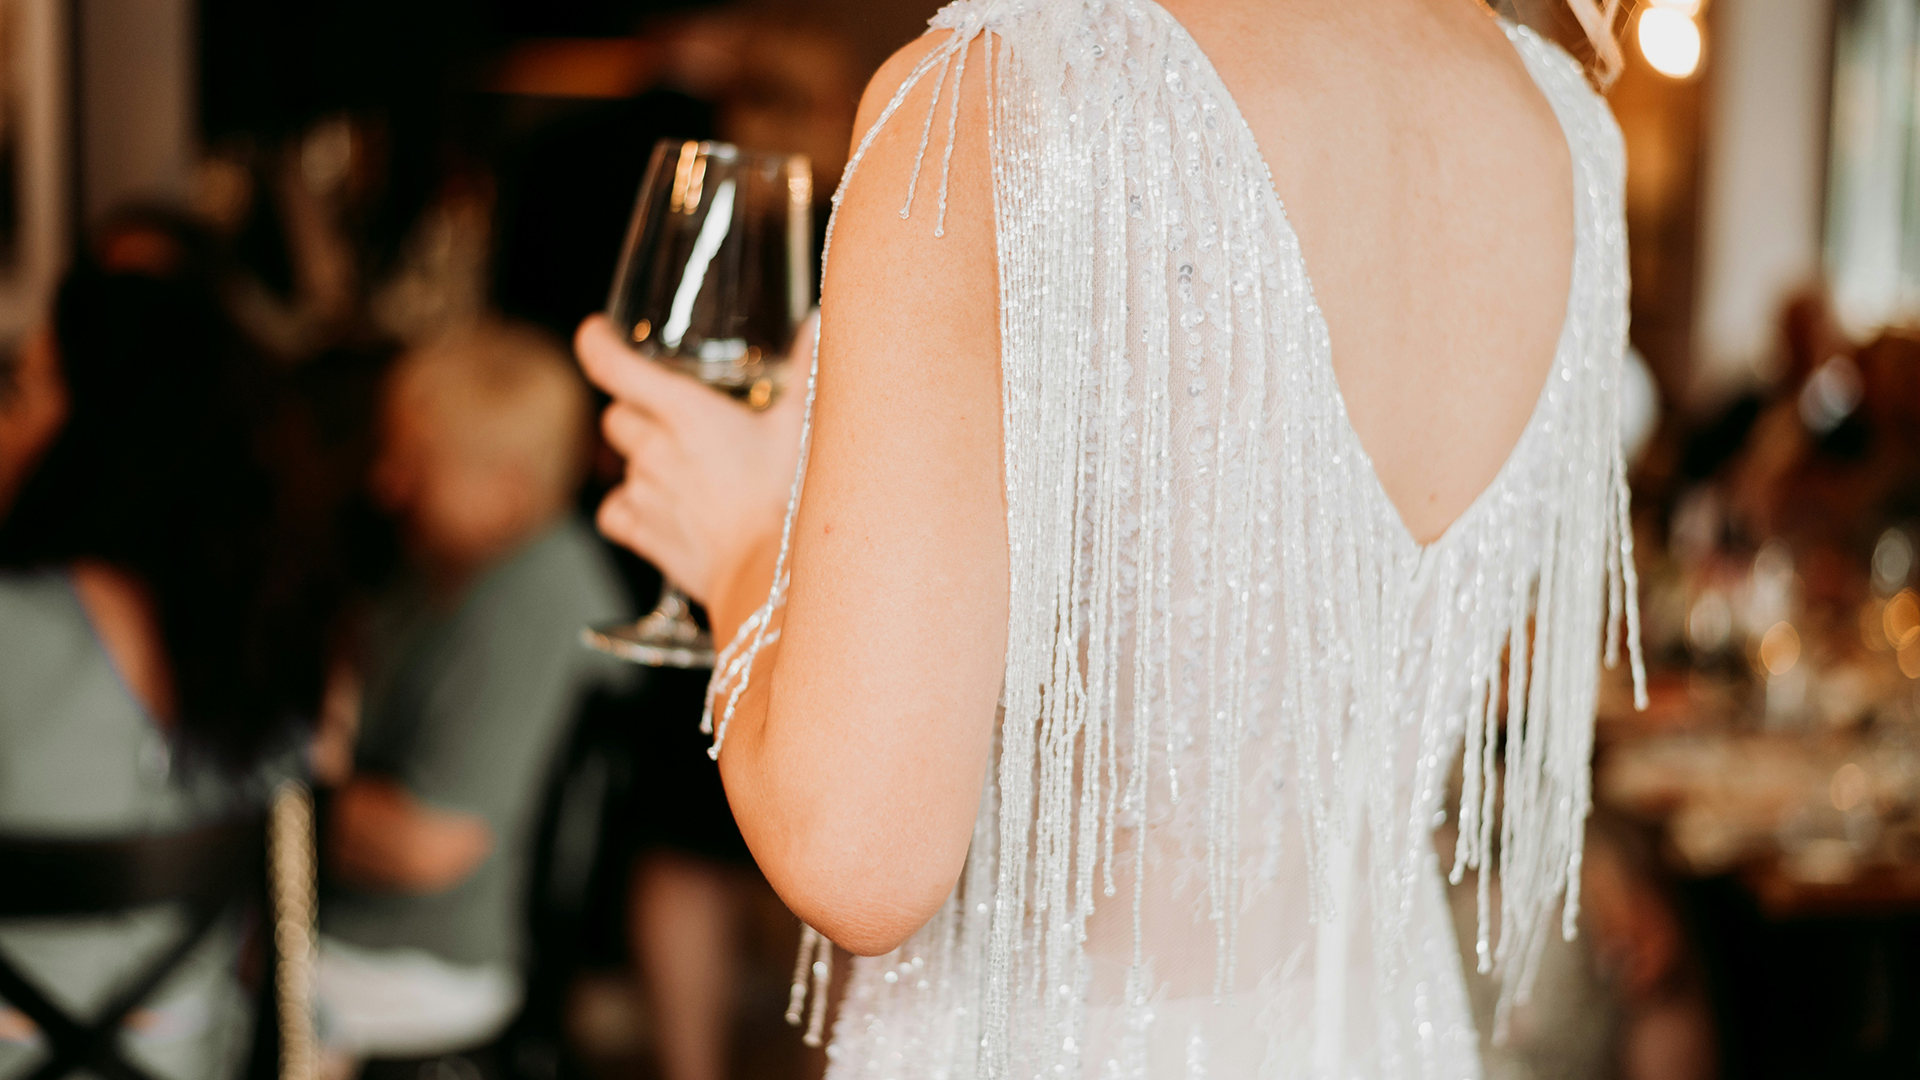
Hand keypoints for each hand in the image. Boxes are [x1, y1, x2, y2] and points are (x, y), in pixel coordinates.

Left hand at [576, 313, 810, 607]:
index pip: (612, 365)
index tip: (598, 333)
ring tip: (682, 467)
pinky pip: (615, 512)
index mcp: (684, 412)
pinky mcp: (645, 535)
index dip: (598, 343)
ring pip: (619, 463)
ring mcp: (644, 494)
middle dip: (637, 412)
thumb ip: (808, 367)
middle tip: (675, 418)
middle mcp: (653, 449)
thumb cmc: (788, 499)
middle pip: (616, 416)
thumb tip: (818, 323)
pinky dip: (628, 506)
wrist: (771, 575)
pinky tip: (656, 507)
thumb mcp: (804, 423)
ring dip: (642, 459)